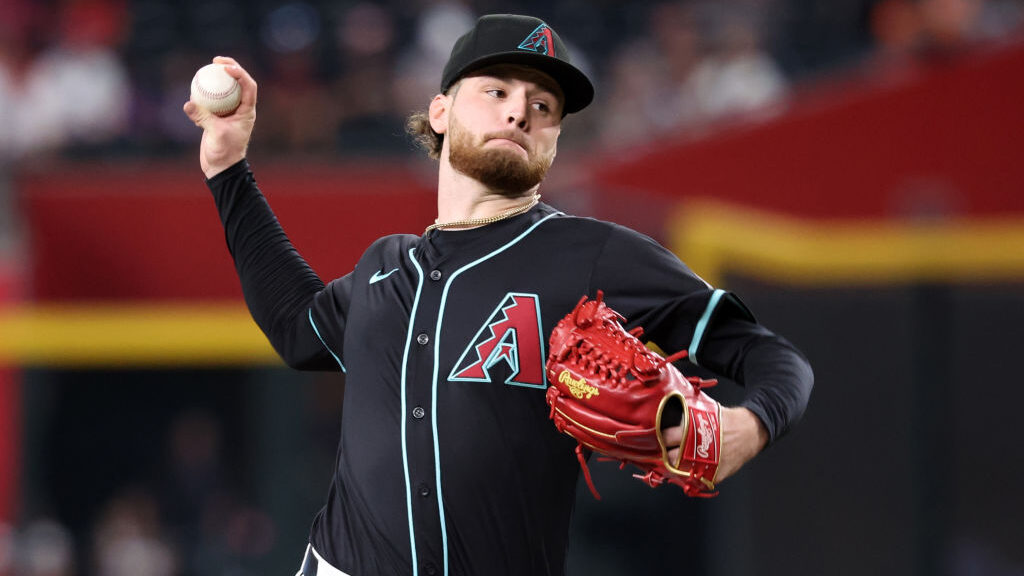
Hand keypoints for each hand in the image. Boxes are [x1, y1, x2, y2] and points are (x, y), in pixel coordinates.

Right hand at [183, 56, 257, 178]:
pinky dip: (202, 95)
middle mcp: (240, 109)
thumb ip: (203, 117)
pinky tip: (192, 90)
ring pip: (223, 91)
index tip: (226, 67)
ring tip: (204, 70)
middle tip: (215, 61)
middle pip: (237, 83)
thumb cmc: (225, 153)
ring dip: (215, 80)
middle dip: (229, 68)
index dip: (240, 73)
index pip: (249, 86)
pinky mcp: (215, 118)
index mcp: (247, 111)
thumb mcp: (215, 134)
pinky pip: (209, 101)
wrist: (220, 168)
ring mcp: (228, 113)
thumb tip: (188, 103)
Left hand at [663, 406, 767, 483]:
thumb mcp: (703, 412)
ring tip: (678, 460)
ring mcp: (707, 465)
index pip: (666, 437)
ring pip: (681, 472)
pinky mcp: (715, 475)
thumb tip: (668, 417)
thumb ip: (686, 417)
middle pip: (671, 458)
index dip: (661, 438)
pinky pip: (696, 479)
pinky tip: (691, 466)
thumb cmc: (726, 420)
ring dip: (677, 466)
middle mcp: (698, 449)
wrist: (750, 431)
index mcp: (692, 431)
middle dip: (667, 454)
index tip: (659, 438)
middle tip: (667, 451)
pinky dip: (692, 473)